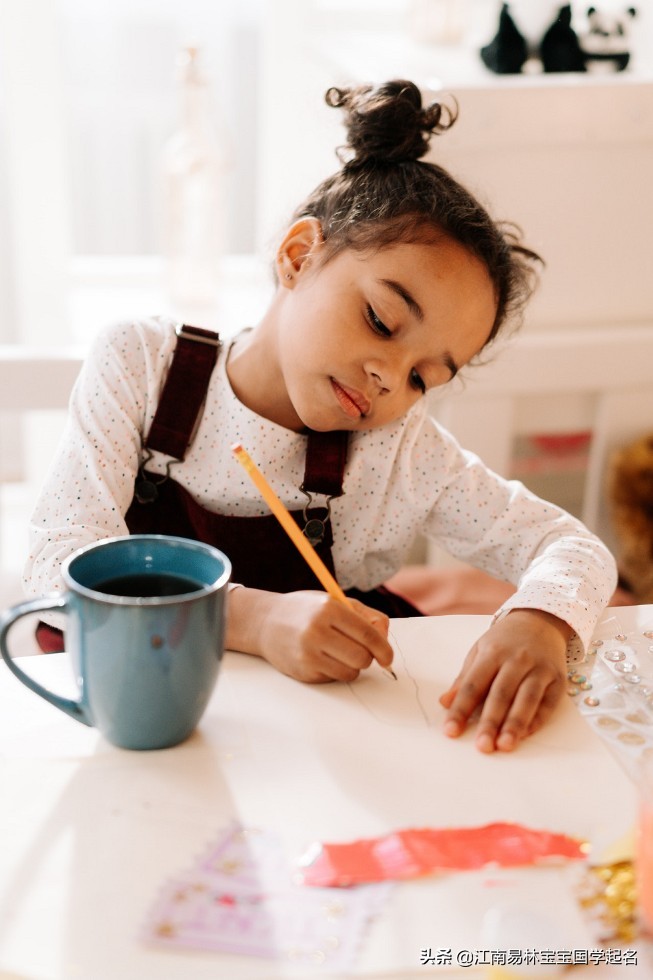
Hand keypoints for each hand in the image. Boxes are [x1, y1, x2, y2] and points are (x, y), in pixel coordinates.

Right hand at [228, 587, 392, 682]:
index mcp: (328, 609)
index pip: (367, 635)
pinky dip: (335, 671)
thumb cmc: (307, 611)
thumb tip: (384, 638)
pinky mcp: (303, 671)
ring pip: (350, 672)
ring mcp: (308, 653)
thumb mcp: (335, 602)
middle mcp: (317, 631)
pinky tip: (323, 658)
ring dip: (352, 666)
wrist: (266, 622)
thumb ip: (365, 616)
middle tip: (360, 651)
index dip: (384, 649)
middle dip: (367, 658)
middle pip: (362, 657)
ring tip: (339, 653)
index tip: (388, 657)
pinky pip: (334, 678)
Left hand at [439, 609, 569, 752]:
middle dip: (490, 722)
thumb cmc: (504, 642)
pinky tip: (526, 735)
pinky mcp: (558, 679)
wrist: (539, 621)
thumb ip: (464, 679)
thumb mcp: (480, 652)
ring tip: (505, 746)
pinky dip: (537, 721)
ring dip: (515, 724)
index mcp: (492, 652)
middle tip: (482, 746)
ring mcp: (540, 669)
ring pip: (527, 699)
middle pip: (501, 694)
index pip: (473, 685)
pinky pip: (548, 703)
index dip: (461, 709)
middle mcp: (517, 660)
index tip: (450, 731)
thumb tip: (445, 703)